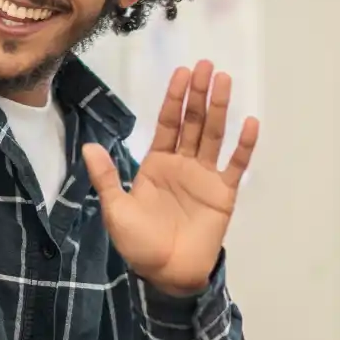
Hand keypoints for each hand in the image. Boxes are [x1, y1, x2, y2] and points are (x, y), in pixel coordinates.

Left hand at [83, 61, 259, 298]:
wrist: (167, 274)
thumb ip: (106, 177)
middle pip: (193, 122)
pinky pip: (236, 165)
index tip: (180, 73)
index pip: (167, 123)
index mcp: (156, 164)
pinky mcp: (224, 193)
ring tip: (225, 81)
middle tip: (205, 66)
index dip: (173, 98)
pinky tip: (250, 122)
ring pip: (214, 135)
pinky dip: (244, 145)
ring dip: (220, 108)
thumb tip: (88, 146)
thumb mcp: (115, 209)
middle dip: (197, 94)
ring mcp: (205, 177)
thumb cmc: (139, 243)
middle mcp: (182, 164)